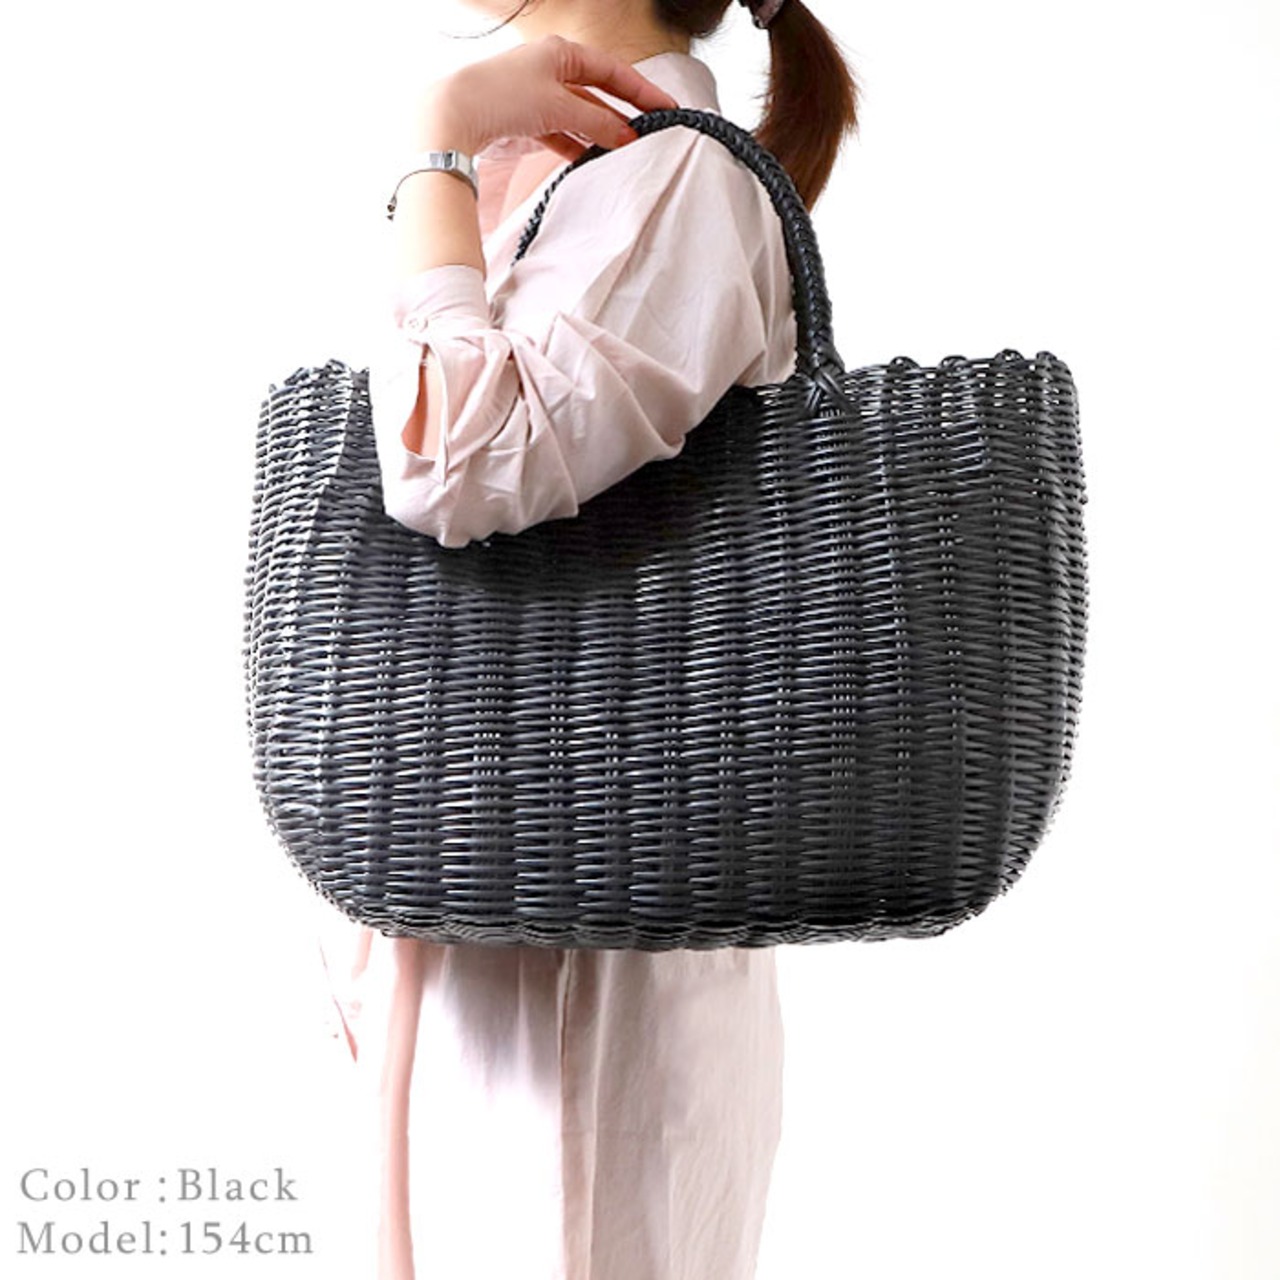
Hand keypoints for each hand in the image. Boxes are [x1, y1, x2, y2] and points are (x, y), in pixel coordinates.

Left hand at [414, 34, 680, 159]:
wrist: (454, 118)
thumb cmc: (502, 97)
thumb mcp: (560, 107)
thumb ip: (598, 122)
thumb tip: (626, 135)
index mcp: (560, 54)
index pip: (612, 71)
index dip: (641, 91)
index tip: (665, 109)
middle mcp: (549, 71)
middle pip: (598, 93)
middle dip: (623, 114)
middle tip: (651, 132)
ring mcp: (537, 98)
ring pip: (580, 117)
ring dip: (601, 134)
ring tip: (624, 151)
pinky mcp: (525, 124)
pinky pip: (561, 136)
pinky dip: (577, 147)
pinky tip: (590, 159)